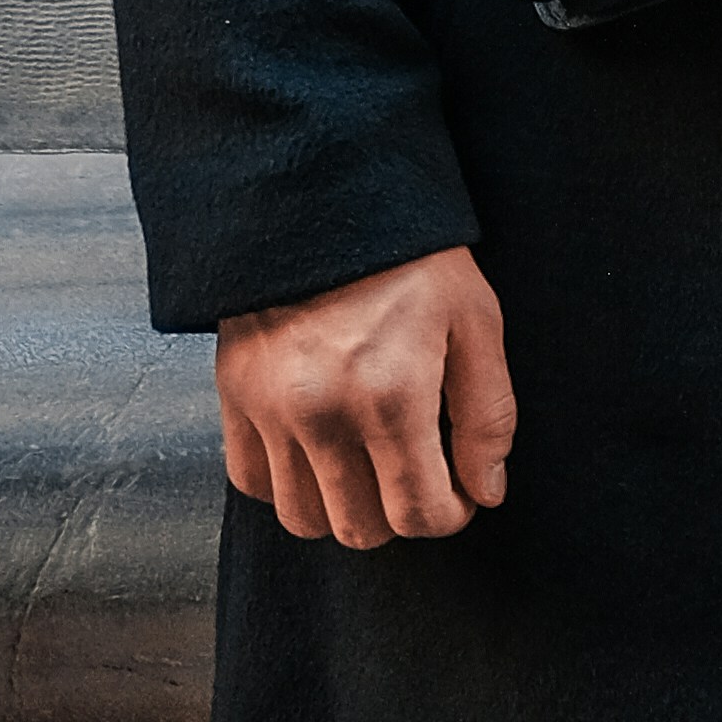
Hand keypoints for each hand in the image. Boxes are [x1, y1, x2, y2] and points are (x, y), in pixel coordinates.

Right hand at [217, 247, 515, 549]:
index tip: (457, 493)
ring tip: (367, 466)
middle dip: (399, 514)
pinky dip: (285, 482)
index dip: (449, 514)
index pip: (418, 515)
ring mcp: (270, 407)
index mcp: (391, 396)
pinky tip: (317, 450)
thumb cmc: (411, 255)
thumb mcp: (475, 321)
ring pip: (303, 517)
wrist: (325, 192)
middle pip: (360, 528)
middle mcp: (323, 412)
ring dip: (342, 507)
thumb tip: (486, 490)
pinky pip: (251, 479)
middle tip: (416, 476)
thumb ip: (487, 415)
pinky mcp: (234, 392)